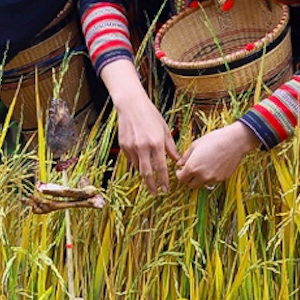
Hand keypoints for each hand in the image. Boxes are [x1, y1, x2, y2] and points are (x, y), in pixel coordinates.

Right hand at [99, 59, 178, 194]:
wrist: (131, 105)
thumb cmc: (150, 115)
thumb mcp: (164, 130)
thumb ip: (170, 146)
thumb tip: (176, 160)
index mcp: (156, 143)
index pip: (161, 167)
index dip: (164, 180)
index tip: (166, 190)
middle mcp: (143, 147)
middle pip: (147, 173)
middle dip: (152, 185)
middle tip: (156, 194)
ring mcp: (131, 147)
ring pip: (138, 167)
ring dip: (144, 174)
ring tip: (149, 178)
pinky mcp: (123, 145)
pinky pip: (131, 159)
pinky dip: (137, 163)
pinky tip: (141, 162)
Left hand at [176, 122, 260, 189]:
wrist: (234, 142)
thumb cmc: (213, 140)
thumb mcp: (195, 145)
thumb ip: (185, 157)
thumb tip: (180, 164)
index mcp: (193, 167)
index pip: (181, 179)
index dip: (179, 174)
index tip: (181, 170)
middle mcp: (202, 176)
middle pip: (191, 185)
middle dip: (188, 179)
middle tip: (190, 171)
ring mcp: (213, 178)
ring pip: (202, 185)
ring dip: (199, 179)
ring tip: (201, 168)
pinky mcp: (222, 179)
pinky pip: (212, 182)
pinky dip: (209, 178)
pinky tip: (211, 167)